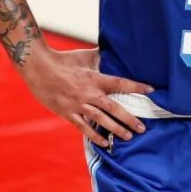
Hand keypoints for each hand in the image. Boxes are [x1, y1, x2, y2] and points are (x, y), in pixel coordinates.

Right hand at [20, 46, 153, 147]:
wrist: (39, 68)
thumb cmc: (63, 60)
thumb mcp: (85, 56)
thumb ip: (101, 56)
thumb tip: (114, 49)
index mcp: (95, 78)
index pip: (121, 83)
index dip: (137, 87)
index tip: (151, 91)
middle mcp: (89, 93)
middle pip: (114, 108)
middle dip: (129, 119)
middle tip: (142, 128)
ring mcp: (78, 105)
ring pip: (101, 120)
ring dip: (116, 129)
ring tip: (129, 136)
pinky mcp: (67, 113)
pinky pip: (83, 127)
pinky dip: (94, 136)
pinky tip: (105, 143)